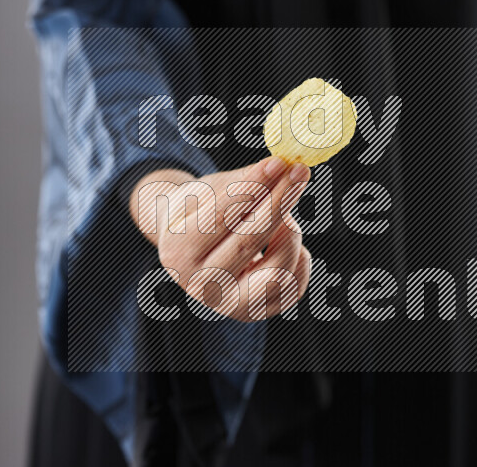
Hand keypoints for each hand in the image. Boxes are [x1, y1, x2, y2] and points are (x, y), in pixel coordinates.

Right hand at [130, 157, 311, 321]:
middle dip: (279, 202)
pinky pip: (294, 286)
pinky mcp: (258, 313)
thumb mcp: (208, 191)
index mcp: (177, 252)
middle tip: (299, 172)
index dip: (253, 188)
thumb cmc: (199, 212)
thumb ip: (244, 181)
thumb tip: (282, 167)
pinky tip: (284, 240)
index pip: (222, 217)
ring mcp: (229, 306)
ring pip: (278, 272)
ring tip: (283, 215)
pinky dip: (298, 256)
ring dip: (290, 233)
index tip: (278, 163)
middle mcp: (200, 286)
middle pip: (250, 242)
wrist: (191, 250)